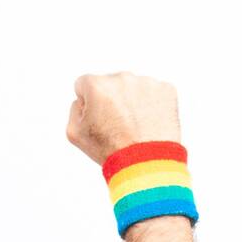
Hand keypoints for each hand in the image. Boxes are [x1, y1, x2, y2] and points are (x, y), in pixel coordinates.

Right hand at [66, 72, 180, 165]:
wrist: (146, 163)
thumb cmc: (110, 149)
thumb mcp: (74, 133)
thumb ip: (75, 109)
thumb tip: (84, 100)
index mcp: (97, 85)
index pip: (84, 84)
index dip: (88, 103)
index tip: (97, 118)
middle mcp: (122, 78)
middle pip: (111, 84)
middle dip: (112, 99)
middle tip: (117, 124)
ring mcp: (147, 82)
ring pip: (134, 88)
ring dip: (132, 101)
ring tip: (135, 126)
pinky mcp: (167, 89)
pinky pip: (154, 93)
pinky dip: (152, 105)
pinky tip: (149, 123)